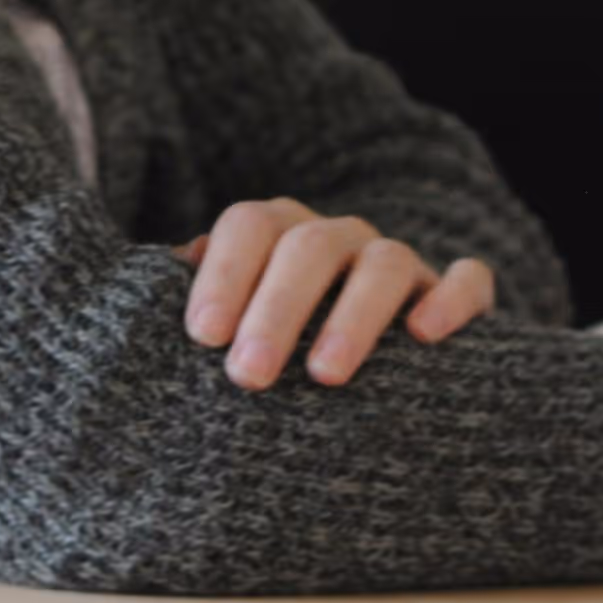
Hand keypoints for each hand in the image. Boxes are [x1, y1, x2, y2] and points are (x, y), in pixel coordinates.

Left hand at [178, 198, 494, 389]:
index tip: (202, 337)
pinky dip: (450, 300)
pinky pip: (466, 281)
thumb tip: (136, 300)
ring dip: (353, 315)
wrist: (375, 370)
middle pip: (308, 247)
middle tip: (247, 376)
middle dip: (275, 310)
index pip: (248, 227)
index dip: (223, 275)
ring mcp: (400, 263)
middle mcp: (338, 239)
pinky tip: (425, 337)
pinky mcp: (455, 294)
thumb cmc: (277, 354)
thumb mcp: (231, 332)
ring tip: (325, 375)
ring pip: (383, 262)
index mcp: (279, 235)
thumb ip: (194, 314)